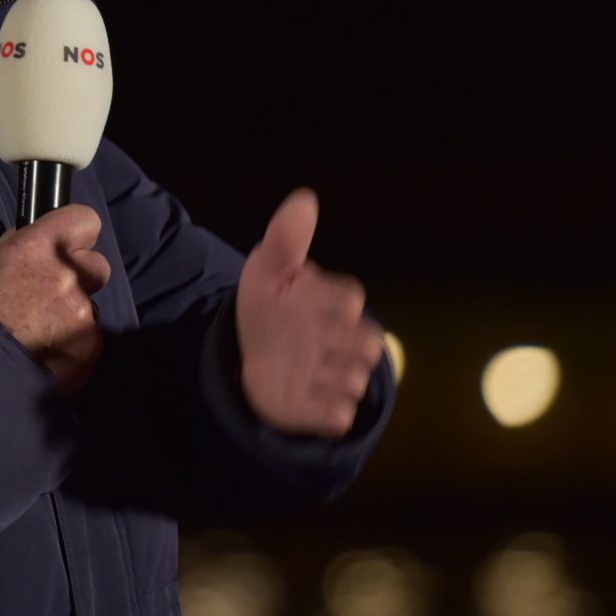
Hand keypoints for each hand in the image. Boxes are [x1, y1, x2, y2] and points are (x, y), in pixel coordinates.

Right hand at [0, 205, 113, 393]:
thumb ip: (23, 245)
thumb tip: (39, 239)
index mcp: (41, 247)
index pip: (86, 219)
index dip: (78, 234)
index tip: (69, 247)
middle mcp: (67, 273)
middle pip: (97, 265)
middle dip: (81, 277)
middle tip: (54, 297)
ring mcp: (83, 309)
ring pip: (90, 304)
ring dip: (73, 314)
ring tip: (44, 332)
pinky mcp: (92, 341)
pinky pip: (90, 334)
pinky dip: (73, 342)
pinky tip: (50, 351)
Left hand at [236, 188, 383, 436]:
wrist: (249, 354)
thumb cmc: (269, 307)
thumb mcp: (268, 269)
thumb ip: (286, 239)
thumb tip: (304, 198)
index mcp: (336, 304)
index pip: (350, 297)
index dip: (329, 299)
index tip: (299, 297)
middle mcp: (345, 341)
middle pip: (366, 343)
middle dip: (339, 341)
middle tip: (308, 337)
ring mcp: (338, 376)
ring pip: (354, 380)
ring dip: (329, 375)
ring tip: (302, 366)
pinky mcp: (324, 409)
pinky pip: (339, 417)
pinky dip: (325, 411)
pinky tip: (302, 395)